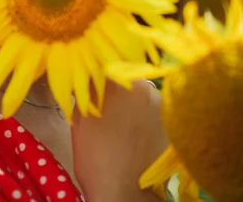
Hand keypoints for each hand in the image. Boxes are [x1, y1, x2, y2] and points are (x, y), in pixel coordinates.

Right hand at [71, 80, 167, 201]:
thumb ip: (87, 90)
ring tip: (130, 126)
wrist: (122, 191)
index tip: (98, 87)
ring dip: (138, 103)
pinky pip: (160, 110)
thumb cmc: (94, 156)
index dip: (102, 76)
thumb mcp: (80, 117)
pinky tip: (143, 135)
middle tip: (113, 110)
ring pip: (146, 94)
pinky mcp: (173, 118)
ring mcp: (160, 101)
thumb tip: (89, 75)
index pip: (107, 65)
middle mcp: (140, 83)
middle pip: (129, 77)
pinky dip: (152, 118)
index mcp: (113, 79)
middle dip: (122, 89)